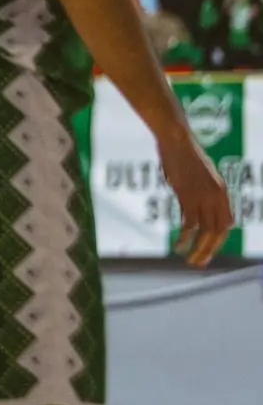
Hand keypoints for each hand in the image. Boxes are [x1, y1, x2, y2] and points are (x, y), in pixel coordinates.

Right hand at [158, 131, 233, 264]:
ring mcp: (202, 196)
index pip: (227, 222)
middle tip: (200, 263)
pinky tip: (178, 245)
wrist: (177, 141)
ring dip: (198, 248)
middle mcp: (216, 196)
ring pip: (205, 230)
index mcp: (222, 191)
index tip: (208, 249)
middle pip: (218, 230)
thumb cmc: (185, 156)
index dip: (220, 239)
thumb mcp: (199, 176)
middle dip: (210, 249)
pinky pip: (189, 223)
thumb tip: (194, 208)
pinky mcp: (187, 196)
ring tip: (190, 260)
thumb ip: (201, 193)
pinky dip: (184, 237)